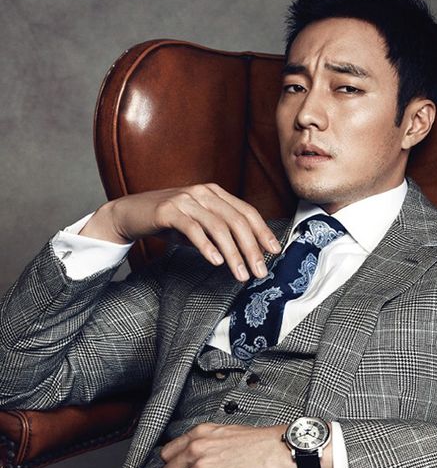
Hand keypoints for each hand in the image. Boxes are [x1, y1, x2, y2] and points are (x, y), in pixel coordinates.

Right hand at [80, 183, 281, 280]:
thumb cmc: (169, 222)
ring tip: (241, 275)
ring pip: (218, 227)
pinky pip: (193, 229)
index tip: (274, 252)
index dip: (262, 232)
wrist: (131, 213)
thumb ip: (220, 234)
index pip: (246, 212)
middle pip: (236, 221)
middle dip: (252, 249)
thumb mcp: (200, 226)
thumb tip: (248, 253)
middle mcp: (203, 192)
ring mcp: (186, 200)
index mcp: (215, 193)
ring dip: (233, 254)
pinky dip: (206, 246)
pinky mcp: (168, 210)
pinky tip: (215, 262)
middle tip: (260, 272)